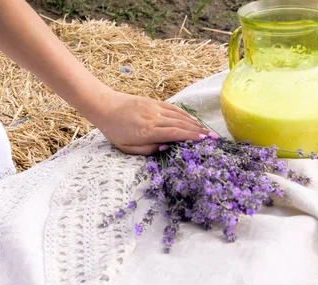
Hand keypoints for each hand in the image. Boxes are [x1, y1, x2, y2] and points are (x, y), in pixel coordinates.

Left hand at [85, 89, 209, 154]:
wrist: (104, 106)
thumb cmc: (114, 131)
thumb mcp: (127, 147)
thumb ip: (147, 149)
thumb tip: (167, 147)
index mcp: (147, 131)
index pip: (175, 133)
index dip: (191, 137)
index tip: (205, 141)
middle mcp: (154, 118)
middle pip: (181, 124)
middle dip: (198, 131)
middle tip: (213, 138)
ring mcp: (155, 108)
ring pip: (179, 116)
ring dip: (194, 123)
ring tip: (206, 130)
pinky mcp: (154, 102)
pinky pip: (173, 108)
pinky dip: (185, 114)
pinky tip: (192, 119)